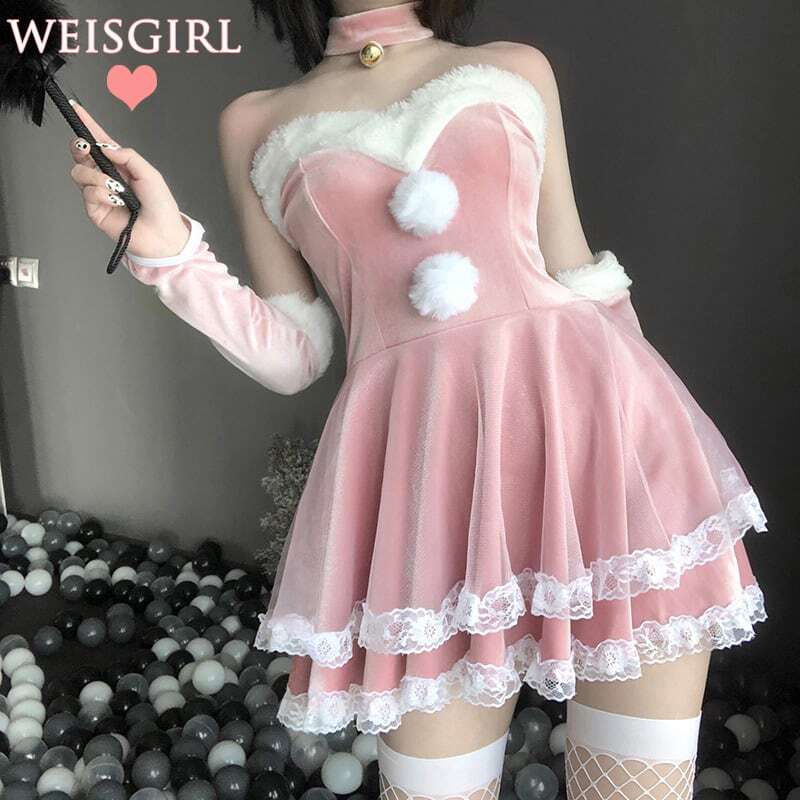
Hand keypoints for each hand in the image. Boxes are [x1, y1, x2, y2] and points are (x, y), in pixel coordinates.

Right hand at [68, 100, 191, 259]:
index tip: (76, 109)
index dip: (88, 125)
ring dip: (97, 178)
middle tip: (87, 149)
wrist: (162, 235)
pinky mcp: (95, 209)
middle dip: (81, 148)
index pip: (100, 142)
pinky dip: (101, 194)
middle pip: (81, 154)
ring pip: (79, 173)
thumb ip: (128, 156)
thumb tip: (107, 148)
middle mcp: (107, 177)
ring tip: (116, 189)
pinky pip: (88, 193)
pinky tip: (115, 201)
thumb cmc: (161, 207)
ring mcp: (99, 192)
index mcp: (121, 165)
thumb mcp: (149, 174)